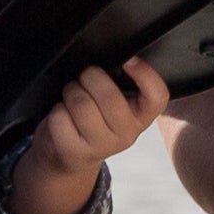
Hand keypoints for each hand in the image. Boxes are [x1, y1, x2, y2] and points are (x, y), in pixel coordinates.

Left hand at [37, 56, 170, 182]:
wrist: (71, 156)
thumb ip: (121, 83)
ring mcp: (100, 146)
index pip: (157, 98)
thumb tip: (115, 58)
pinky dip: (56, 110)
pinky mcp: (73, 152)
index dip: (146, 76)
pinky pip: (60, 117)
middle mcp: (126, 135)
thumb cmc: (94, 119)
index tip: (130, 61)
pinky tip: (63, 116)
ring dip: (71, 92)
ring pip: (81, 104)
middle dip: (90, 77)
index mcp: (140, 117)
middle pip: (109, 97)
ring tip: (72, 96)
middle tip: (85, 78)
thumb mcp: (116, 103)